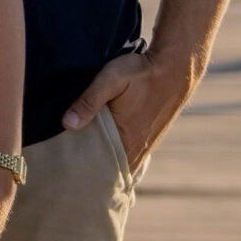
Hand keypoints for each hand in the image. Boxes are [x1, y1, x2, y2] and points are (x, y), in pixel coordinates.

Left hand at [61, 47, 194, 170]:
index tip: (68, 170)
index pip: (103, 170)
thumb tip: (67, 124)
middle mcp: (137, 149)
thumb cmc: (140, 73)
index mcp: (127, 141)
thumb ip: (89, 101)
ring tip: (83, 156)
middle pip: (111, 169)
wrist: (174, 69)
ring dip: (104, 160)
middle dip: (92, 168)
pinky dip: (116, 153)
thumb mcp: (110, 80)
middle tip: (71, 166)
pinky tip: (104, 145)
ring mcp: (145, 145)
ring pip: (120, 161)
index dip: (85, 171)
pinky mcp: (148, 136)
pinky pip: (129, 153)